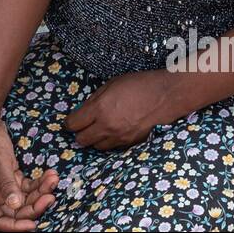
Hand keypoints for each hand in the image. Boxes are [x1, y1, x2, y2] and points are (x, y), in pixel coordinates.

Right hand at [0, 112, 58, 230]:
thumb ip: (7, 183)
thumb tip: (16, 205)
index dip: (15, 227)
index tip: (33, 224)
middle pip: (15, 212)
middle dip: (34, 207)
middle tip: (50, 196)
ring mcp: (4, 186)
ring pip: (25, 200)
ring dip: (41, 193)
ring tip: (53, 179)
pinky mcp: (12, 177)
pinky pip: (28, 187)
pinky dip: (40, 183)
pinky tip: (50, 174)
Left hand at [65, 70, 182, 150]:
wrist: (164, 96)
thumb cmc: (138, 85)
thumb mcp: (111, 84)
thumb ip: (94, 99)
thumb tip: (83, 111)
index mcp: (99, 109)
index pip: (73, 124)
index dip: (69, 123)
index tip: (71, 121)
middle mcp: (107, 126)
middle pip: (82, 140)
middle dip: (79, 134)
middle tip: (82, 127)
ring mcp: (119, 137)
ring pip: (97, 147)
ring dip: (94, 139)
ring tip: (99, 129)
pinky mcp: (130, 143)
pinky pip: (113, 148)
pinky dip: (109, 142)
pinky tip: (113, 132)